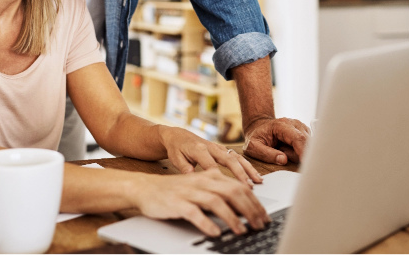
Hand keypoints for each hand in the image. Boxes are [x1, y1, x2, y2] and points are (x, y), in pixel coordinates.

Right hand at [131, 168, 270, 236]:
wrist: (145, 188)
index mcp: (210, 176)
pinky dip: (206, 223)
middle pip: (232, 192)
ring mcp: (189, 192)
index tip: (264, 215)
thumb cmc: (175, 191)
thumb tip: (244, 207)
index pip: (239, 186)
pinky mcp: (176, 203)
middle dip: (249, 209)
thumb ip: (220, 193)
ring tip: (241, 231)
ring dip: (232, 218)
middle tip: (259, 225)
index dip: (254, 201)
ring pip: (216, 202)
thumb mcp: (200, 187)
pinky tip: (215, 232)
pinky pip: (194, 213)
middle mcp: (202, 182)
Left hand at [160, 127, 261, 184]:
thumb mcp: (176, 158)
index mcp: (199, 149)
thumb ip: (185, 168)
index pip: (211, 164)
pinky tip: (255, 176)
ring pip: (236, 158)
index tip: (227, 190)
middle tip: (248, 186)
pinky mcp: (223, 150)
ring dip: (248, 169)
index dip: (219, 177)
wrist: (178, 136)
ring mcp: (219, 148)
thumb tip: (193, 179)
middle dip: (240, 173)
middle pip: (229, 160)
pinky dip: (247, 166)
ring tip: (258, 181)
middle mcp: (212, 147)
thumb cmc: (177, 148)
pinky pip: (237, 157)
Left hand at [243, 117, 309, 164]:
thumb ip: (266, 154)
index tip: (306, 164)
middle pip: (306, 143)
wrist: (258, 125)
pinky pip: (306, 146)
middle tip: (282, 155)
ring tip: (282, 150)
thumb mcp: (253, 146)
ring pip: (307, 146)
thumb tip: (283, 160)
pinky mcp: (303, 132)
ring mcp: (300, 127)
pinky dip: (298, 152)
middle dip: (298, 155)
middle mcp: (294, 124)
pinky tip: (288, 149)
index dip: (303, 151)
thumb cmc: (256, 135)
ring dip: (296, 154)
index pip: (298, 138)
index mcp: (281, 125)